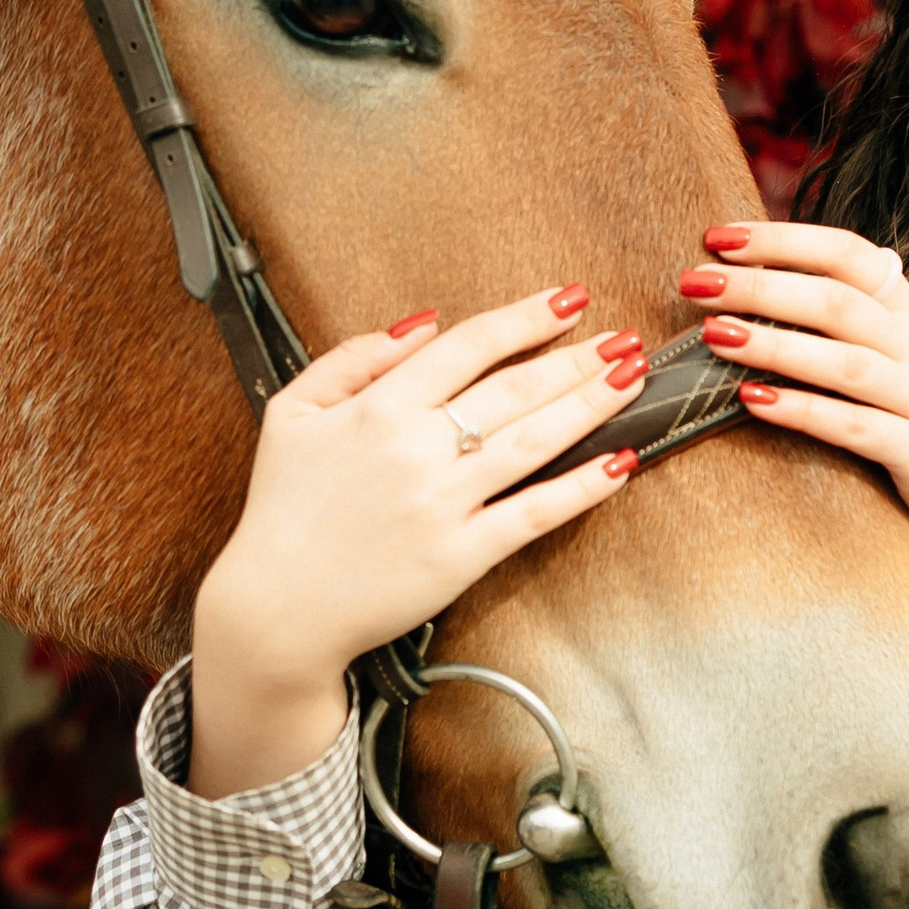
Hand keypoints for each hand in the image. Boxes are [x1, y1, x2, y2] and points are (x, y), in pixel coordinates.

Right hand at [188, 293, 646, 796]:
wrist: (277, 609)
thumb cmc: (284, 511)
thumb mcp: (291, 413)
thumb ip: (352, 359)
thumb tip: (423, 324)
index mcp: (380, 408)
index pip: (471, 346)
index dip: (527, 317)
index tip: (568, 300)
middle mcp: (419, 448)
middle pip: (516, 388)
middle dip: (578, 358)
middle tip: (622, 339)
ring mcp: (445, 503)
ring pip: (534, 441)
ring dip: (591, 405)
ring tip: (631, 379)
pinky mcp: (462, 555)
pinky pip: (534, 513)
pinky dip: (581, 488)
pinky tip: (618, 463)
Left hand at [676, 223, 908, 556]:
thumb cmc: (907, 419)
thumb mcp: (887, 356)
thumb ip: (841, 316)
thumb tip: (754, 275)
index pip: (847, 254)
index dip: (782, 241)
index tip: (718, 238)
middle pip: (837, 302)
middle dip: (761, 287)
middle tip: (696, 282)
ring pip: (845, 363)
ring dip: (774, 345)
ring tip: (715, 335)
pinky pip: (855, 427)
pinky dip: (803, 410)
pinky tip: (752, 400)